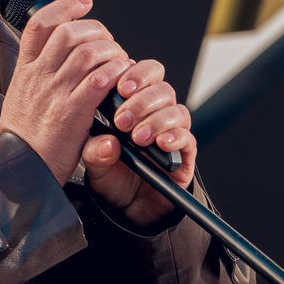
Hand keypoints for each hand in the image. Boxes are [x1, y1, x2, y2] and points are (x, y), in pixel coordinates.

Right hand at [0, 0, 130, 181]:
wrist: (18, 170)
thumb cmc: (23, 139)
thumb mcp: (19, 98)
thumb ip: (37, 76)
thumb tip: (54, 57)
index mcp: (25, 71)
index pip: (40, 24)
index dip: (64, 6)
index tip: (84, 1)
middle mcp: (38, 76)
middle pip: (69, 32)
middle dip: (96, 30)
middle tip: (108, 40)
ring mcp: (55, 93)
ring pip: (88, 52)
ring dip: (110, 51)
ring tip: (119, 60)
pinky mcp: (72, 113)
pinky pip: (99, 80)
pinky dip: (114, 73)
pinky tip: (120, 78)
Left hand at [84, 57, 197, 226]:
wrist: (128, 208)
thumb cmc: (112, 178)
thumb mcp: (94, 165)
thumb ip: (95, 152)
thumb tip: (107, 141)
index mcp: (132, 105)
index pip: (142, 75)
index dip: (135, 74)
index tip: (121, 87)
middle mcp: (155, 113)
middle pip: (161, 88)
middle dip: (142, 100)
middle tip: (122, 120)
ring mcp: (172, 131)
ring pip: (176, 110)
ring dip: (156, 120)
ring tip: (137, 137)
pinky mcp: (185, 153)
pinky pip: (188, 137)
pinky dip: (175, 137)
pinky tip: (161, 144)